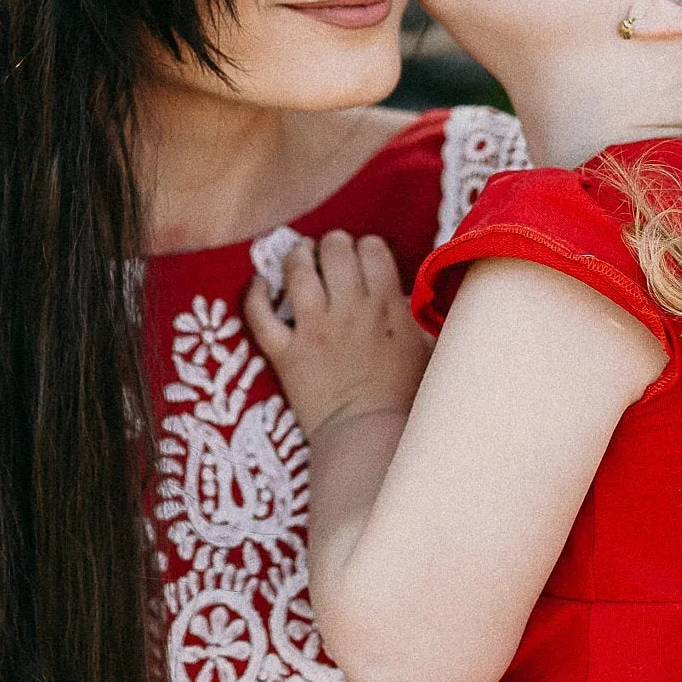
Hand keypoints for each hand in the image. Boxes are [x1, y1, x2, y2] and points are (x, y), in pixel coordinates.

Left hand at [244, 231, 430, 439]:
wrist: (370, 437)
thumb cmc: (404, 399)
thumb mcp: (426, 349)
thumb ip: (417, 316)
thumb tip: (412, 294)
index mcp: (386, 307)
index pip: (372, 250)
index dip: (366, 246)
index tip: (363, 255)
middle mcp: (349, 310)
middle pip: (335, 251)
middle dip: (332, 244)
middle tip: (330, 252)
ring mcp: (313, 329)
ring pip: (297, 272)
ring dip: (297, 256)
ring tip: (299, 256)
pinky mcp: (285, 353)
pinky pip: (260, 314)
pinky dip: (255, 294)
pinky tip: (259, 284)